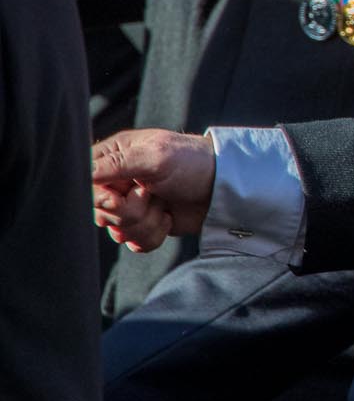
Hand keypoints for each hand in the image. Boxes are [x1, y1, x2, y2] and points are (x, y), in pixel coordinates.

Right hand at [90, 129, 217, 252]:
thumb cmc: (192, 162)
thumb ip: (116, 165)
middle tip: (152, 195)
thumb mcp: (154, 157)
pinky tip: (167, 219)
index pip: (84, 183)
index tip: (118, 197)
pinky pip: (134, 243)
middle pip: (99, 213)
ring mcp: (131, 205)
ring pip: (117, 231)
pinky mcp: (145, 224)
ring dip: (145, 223)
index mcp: (114, 158)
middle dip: (129, 211)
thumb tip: (82, 173)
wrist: (224, 187)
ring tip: (164, 205)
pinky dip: (152, 236)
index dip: (99, 197)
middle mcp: (118, 182)